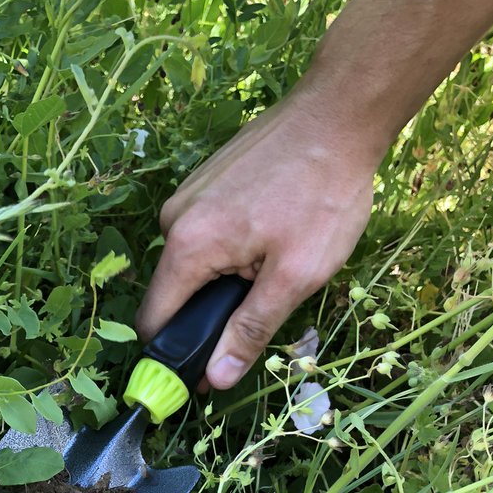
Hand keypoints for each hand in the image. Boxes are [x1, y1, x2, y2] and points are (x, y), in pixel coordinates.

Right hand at [135, 89, 379, 387]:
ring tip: (275, 258)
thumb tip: (216, 379)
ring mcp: (186, 196)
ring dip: (224, 277)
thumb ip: (250, 329)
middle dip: (211, 310)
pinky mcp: (202, 181)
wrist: (338, 113)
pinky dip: (229, 247)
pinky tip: (269, 231)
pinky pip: (203, 233)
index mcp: (187, 246)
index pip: (154, 320)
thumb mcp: (296, 275)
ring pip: (192, 263)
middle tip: (266, 300)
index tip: (203, 374)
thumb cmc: (323, 194)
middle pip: (174, 292)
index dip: (174, 354)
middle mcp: (173, 219)